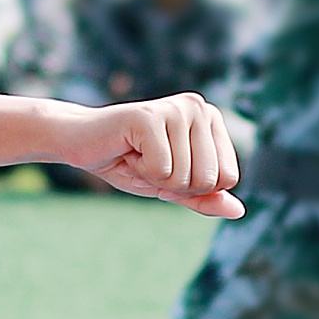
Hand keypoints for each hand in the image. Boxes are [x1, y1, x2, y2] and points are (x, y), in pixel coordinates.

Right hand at [64, 93, 243, 216]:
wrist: (80, 142)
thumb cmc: (129, 161)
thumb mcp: (172, 186)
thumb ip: (205, 197)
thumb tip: (239, 211)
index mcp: (211, 119)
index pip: (227, 178)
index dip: (193, 187)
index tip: (168, 168)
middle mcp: (198, 107)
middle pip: (207, 179)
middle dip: (174, 185)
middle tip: (150, 163)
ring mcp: (175, 109)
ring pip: (183, 177)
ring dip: (154, 179)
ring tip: (137, 155)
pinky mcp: (150, 116)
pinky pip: (161, 170)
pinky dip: (140, 172)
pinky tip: (127, 151)